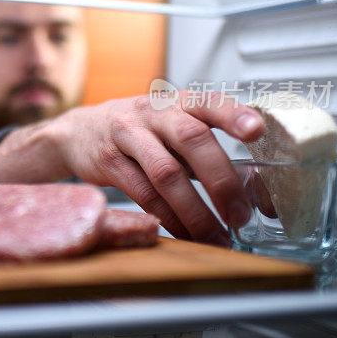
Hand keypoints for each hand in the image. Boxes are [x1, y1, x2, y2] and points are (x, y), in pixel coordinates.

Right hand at [54, 91, 263, 244]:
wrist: (79, 131)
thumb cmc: (139, 131)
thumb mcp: (170, 126)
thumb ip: (205, 149)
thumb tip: (253, 190)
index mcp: (177, 102)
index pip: (209, 102)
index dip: (233, 115)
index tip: (256, 131)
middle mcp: (154, 112)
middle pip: (191, 139)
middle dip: (221, 180)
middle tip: (240, 215)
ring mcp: (128, 134)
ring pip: (166, 173)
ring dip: (195, 210)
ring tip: (216, 235)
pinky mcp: (109, 160)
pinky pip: (142, 193)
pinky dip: (167, 217)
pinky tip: (184, 233)